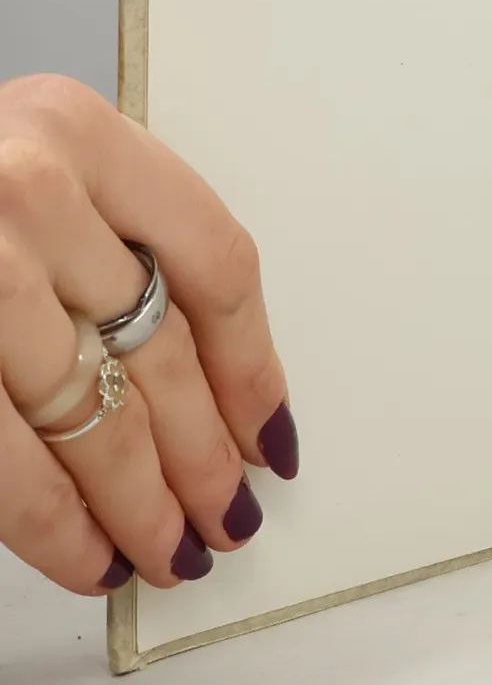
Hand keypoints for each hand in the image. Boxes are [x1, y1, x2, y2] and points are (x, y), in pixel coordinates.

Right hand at [0, 75, 295, 594]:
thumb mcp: (34, 170)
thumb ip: (109, 241)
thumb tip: (215, 387)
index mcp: (76, 128)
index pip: (214, 261)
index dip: (253, 362)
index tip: (271, 430)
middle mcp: (26, 190)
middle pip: (161, 350)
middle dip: (204, 453)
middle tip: (231, 515)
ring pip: (95, 416)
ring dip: (143, 502)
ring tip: (175, 550)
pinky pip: (6, 462)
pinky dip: (55, 524)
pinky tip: (91, 555)